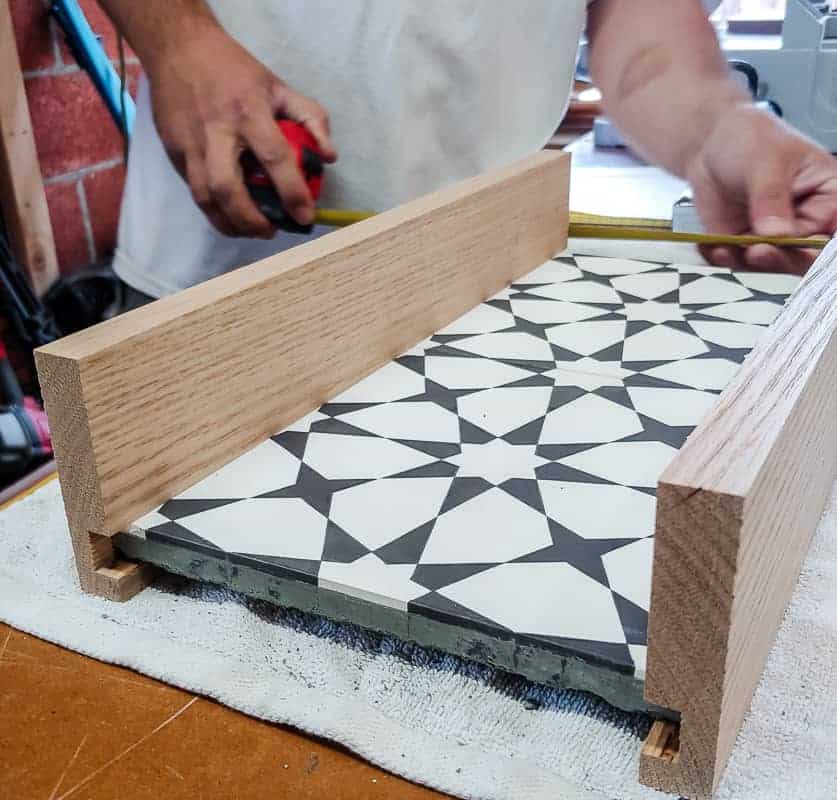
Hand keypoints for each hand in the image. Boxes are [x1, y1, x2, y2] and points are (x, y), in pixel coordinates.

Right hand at [146, 22, 335, 237]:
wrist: (178, 47)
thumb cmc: (235, 70)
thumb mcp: (279, 86)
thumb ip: (311, 119)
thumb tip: (329, 157)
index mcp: (249, 111)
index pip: (275, 157)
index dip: (292, 192)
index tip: (305, 217)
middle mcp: (217, 131)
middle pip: (228, 188)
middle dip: (251, 219)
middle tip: (271, 230)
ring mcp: (191, 144)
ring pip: (205, 197)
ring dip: (230, 223)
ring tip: (252, 230)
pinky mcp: (174, 151)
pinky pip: (193, 191)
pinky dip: (213, 211)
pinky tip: (231, 216)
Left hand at [686, 106, 836, 273]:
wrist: (712, 143)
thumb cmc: (752, 139)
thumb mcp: (766, 160)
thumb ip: (772, 197)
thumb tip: (777, 233)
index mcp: (826, 196)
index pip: (831, 233)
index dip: (819, 248)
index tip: (802, 250)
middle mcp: (803, 221)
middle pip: (802, 255)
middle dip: (781, 259)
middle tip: (759, 251)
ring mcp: (771, 235)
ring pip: (767, 262)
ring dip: (746, 261)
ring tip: (726, 248)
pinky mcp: (742, 241)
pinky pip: (734, 258)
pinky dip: (721, 257)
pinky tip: (710, 247)